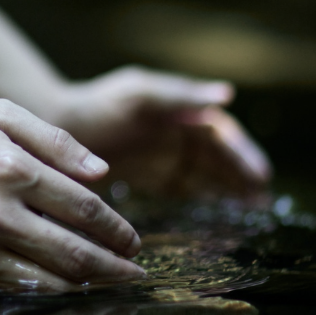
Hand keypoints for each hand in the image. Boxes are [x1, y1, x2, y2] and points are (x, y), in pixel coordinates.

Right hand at [0, 99, 145, 289]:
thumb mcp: (1, 116)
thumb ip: (56, 140)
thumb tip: (102, 172)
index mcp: (13, 169)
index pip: (84, 208)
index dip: (117, 229)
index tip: (134, 240)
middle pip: (75, 252)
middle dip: (114, 267)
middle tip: (135, 272)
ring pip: (48, 279)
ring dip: (87, 286)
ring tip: (108, 285)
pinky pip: (13, 289)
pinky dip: (46, 292)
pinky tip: (64, 289)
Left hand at [48, 66, 270, 199]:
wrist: (54, 124)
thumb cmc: (98, 104)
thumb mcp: (139, 94)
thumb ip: (180, 96)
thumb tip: (227, 95)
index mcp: (179, 110)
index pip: (221, 133)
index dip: (243, 153)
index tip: (261, 177)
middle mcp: (175, 132)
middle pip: (218, 157)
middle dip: (241, 177)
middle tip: (261, 204)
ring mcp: (163, 155)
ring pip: (204, 175)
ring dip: (227, 191)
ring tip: (248, 214)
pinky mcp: (147, 176)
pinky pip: (181, 189)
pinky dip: (200, 201)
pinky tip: (215, 219)